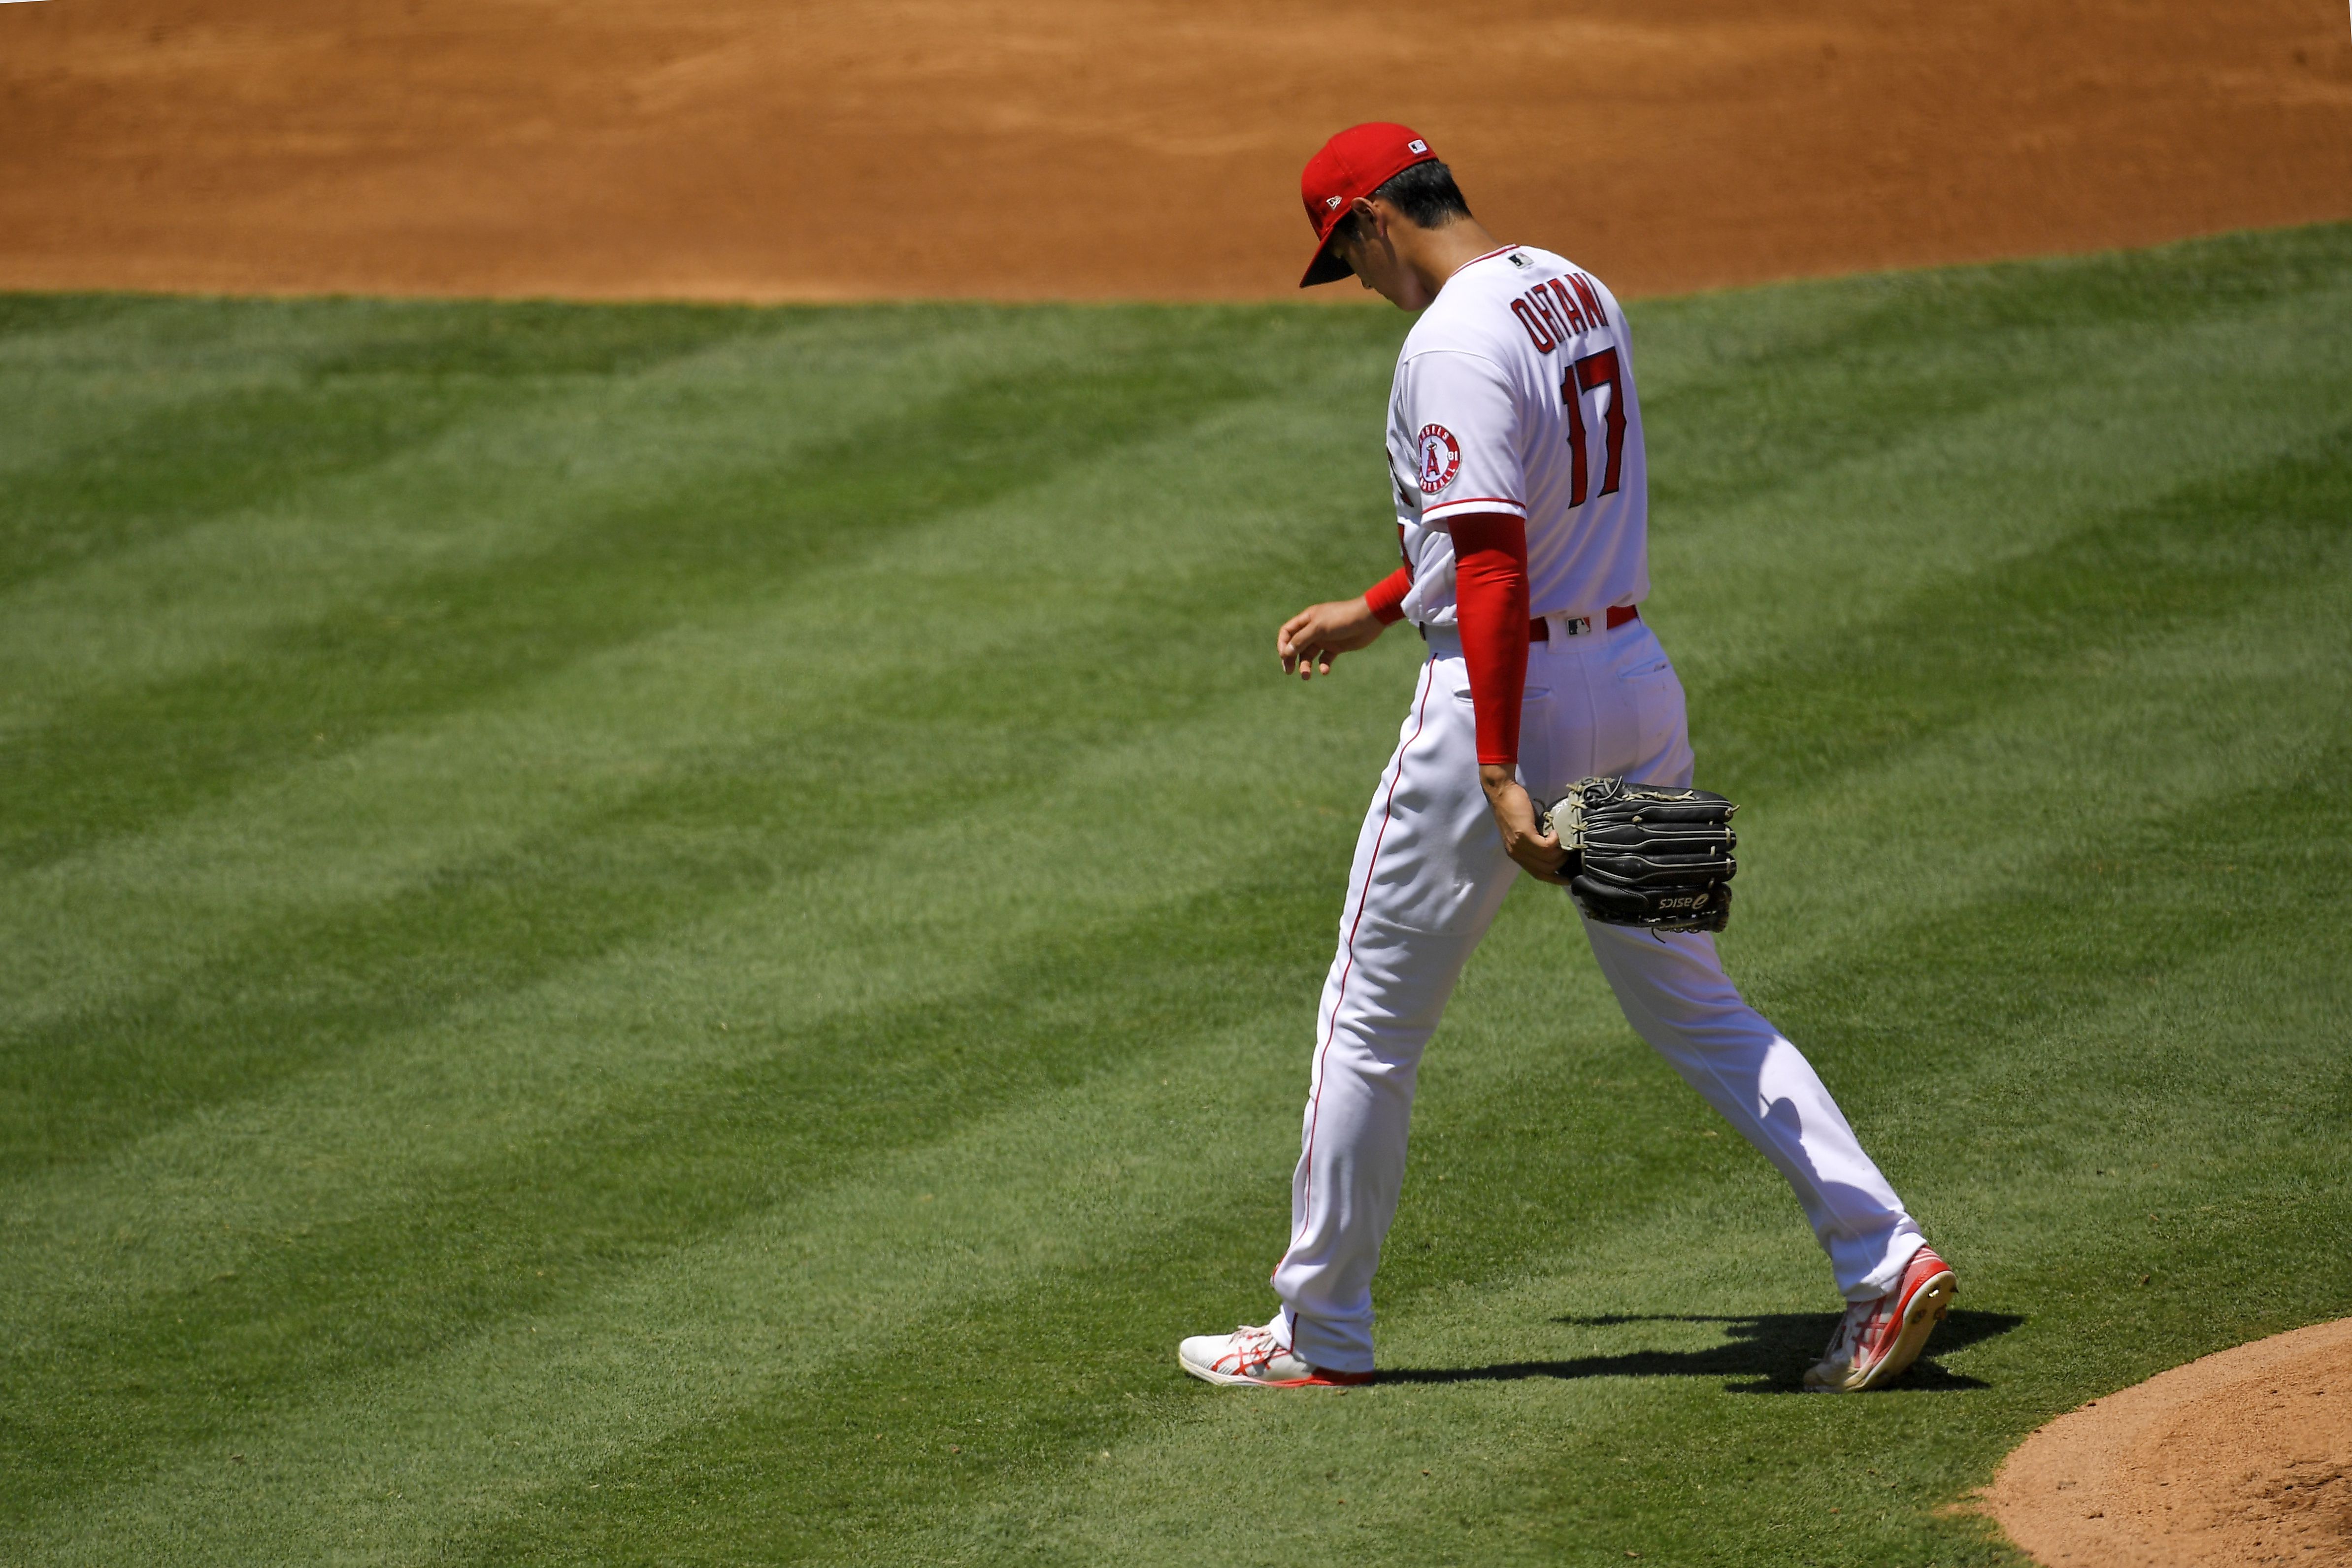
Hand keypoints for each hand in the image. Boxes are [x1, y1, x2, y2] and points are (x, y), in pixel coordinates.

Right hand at [1277, 595, 1387, 680]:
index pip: (1287, 632)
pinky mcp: (1336, 648)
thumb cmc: (1342, 619)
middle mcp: (1313, 629)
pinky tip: (1325, 670)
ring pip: (1309, 655)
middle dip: (1291, 659)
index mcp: (1307, 620)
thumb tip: (1285, 652)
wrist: (1368, 620)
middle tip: (1289, 671)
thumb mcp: (1318, 628)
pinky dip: (1323, 666)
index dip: (1283, 644)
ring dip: (1305, 666)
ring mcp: (1325, 639)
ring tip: (1306, 676)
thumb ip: (1301, 640)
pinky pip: (1325, 659)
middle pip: (1296, 646)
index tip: (1284, 656)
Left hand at [1480, 765, 1572, 882]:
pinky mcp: (1523, 835)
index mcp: (1517, 855)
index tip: (1569, 879)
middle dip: (1561, 863)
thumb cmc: (1516, 807)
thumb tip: (1557, 848)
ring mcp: (1519, 845)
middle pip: (1546, 870)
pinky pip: (1546, 847)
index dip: (1555, 879)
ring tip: (1563, 839)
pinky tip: (1555, 831)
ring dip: (1560, 851)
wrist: (1502, 791)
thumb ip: (1537, 841)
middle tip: (1569, 850)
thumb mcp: (1527, 830)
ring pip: (1548, 859)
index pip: (1538, 874)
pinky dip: (1554, 840)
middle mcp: (1516, 854)